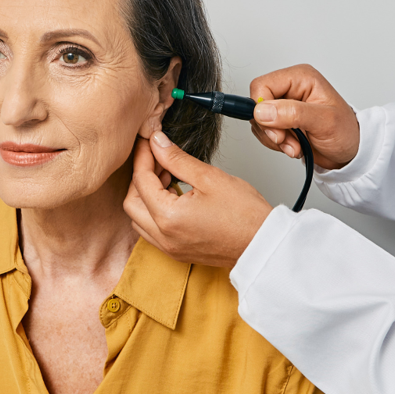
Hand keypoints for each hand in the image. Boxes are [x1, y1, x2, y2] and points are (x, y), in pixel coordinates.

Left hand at [124, 134, 272, 266]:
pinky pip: (152, 230)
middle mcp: (164, 237)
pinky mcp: (177, 252)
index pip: (141, 181)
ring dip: (145, 195)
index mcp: (169, 218)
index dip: (143, 156)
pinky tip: (172, 195)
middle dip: (140, 176)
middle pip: (131, 202)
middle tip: (156, 157)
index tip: (149, 141)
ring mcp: (169, 247)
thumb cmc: (246, 215)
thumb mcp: (210, 177)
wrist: (263, 243)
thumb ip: (178, 159)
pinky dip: (154, 211)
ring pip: (139, 218)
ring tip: (167, 175)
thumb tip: (158, 143)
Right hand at [250, 64, 358, 169]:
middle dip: (270, 128)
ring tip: (295, 145)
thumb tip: (262, 110)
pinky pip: (263, 131)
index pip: (263, 85)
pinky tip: (292, 146)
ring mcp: (284, 106)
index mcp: (300, 78)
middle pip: (257, 104)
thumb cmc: (346, 132)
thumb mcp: (324, 121)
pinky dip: (275, 144)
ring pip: (258, 120)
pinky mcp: (281, 121)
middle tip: (287, 140)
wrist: (350, 152)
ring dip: (274, 139)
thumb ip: (293, 113)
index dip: (262, 108)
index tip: (276, 128)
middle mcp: (290, 88)